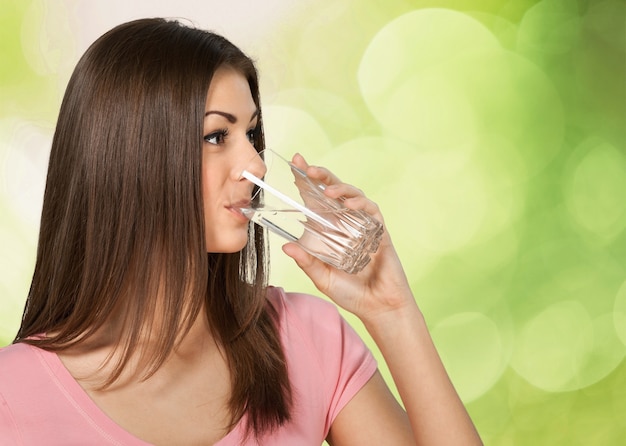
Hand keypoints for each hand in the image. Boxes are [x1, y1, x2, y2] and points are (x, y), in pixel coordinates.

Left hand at [282, 153, 417, 323]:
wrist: (378, 307)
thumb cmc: (350, 292)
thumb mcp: (322, 277)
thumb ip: (307, 262)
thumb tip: (286, 246)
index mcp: (329, 229)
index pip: (316, 199)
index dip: (307, 181)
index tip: (295, 163)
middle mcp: (346, 223)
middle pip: (334, 191)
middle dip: (322, 176)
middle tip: (308, 167)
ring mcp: (364, 225)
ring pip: (353, 195)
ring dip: (340, 187)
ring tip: (327, 189)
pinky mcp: (379, 231)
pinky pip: (371, 211)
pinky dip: (361, 204)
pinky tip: (350, 205)